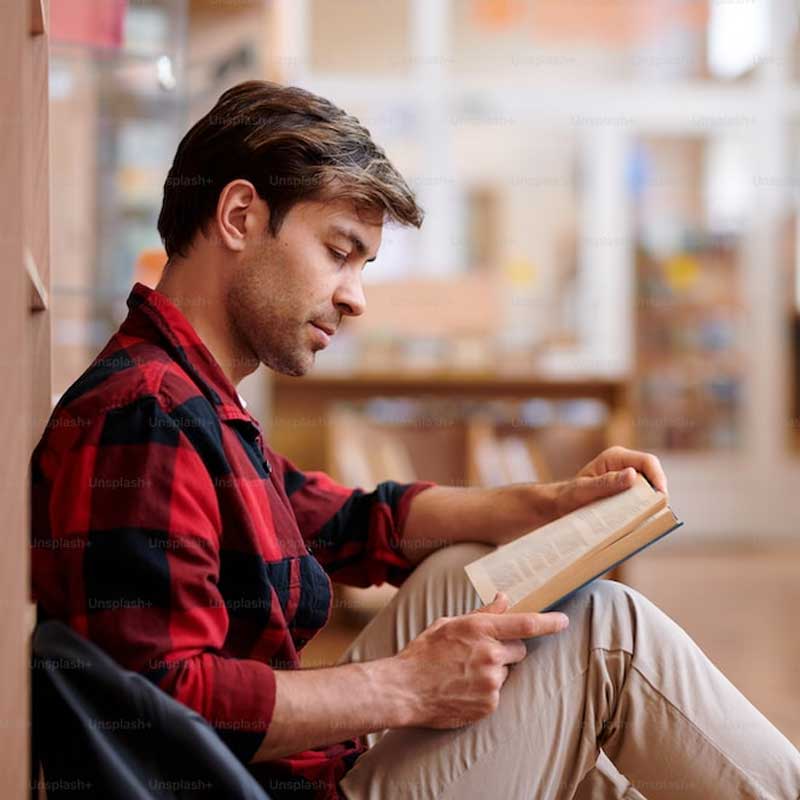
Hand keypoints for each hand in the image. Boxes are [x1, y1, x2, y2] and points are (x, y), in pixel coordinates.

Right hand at [392, 592, 568, 728]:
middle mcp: (489, 654)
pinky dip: (485, 690)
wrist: (404, 690)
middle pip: (520, 649)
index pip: (526, 624)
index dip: (549, 622)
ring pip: (506, 672)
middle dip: (508, 649)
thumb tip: (504, 599)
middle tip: (483, 653)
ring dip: (494, 671)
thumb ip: (481, 614)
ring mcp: (491, 681)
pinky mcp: (489, 704)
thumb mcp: (449, 624)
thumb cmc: (424, 653)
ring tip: (465, 673)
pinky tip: (463, 688)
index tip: (563, 620)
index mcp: (480, 629)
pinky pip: (497, 693)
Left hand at [549, 446, 667, 521]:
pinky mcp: (627, 491)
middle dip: (657, 493)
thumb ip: (606, 483)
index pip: (647, 461)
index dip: (659, 478)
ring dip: (650, 503)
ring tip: (646, 519)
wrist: (560, 505)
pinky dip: (643, 509)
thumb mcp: (583, 490)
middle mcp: (624, 464)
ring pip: (649, 489)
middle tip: (655, 513)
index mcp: (615, 457)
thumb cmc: (568, 495)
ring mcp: (627, 478)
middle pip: (652, 476)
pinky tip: (639, 521)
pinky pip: (642, 498)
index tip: (661, 497)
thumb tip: (632, 474)